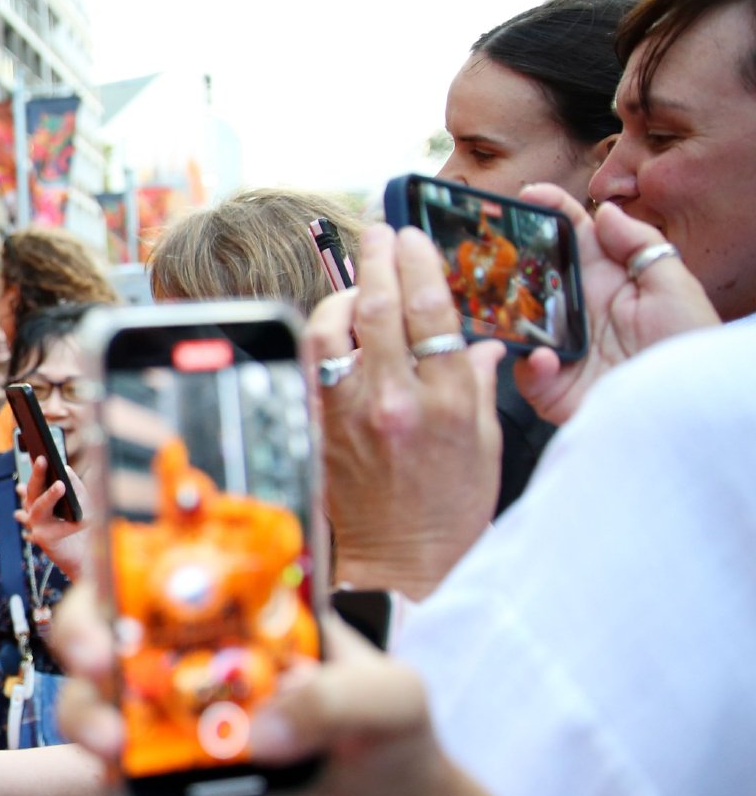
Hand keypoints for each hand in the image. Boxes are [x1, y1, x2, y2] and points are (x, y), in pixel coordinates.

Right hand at [14, 458, 86, 576]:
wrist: (83, 554)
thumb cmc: (81, 525)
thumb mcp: (82, 500)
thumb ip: (75, 486)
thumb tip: (66, 470)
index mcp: (38, 499)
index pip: (36, 480)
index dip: (37, 467)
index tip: (41, 453)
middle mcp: (32, 511)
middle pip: (32, 489)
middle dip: (38, 474)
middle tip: (43, 459)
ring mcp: (34, 525)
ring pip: (38, 507)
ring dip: (49, 495)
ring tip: (60, 485)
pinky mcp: (42, 539)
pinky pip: (55, 528)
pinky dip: (70, 524)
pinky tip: (83, 519)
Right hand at [52, 581, 449, 795]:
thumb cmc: (394, 736)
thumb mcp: (392, 699)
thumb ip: (336, 698)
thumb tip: (258, 733)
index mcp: (237, 610)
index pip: (165, 562)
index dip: (121, 559)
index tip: (116, 578)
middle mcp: (190, 656)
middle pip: (105, 626)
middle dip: (81, 638)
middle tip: (96, 664)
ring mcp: (173, 722)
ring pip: (98, 710)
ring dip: (89, 725)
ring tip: (113, 756)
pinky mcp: (172, 786)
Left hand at [310, 224, 505, 599]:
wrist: (404, 563)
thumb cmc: (450, 508)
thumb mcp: (484, 442)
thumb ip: (477, 383)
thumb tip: (479, 341)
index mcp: (446, 402)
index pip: (432, 310)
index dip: (420, 262)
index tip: (414, 237)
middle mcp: (394, 401)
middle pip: (379, 307)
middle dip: (378, 258)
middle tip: (380, 231)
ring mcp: (349, 414)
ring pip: (332, 329)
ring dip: (343, 296)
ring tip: (359, 286)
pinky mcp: (318, 428)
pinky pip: (312, 364)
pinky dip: (322, 337)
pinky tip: (335, 329)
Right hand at [513, 186, 718, 425]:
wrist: (688, 413)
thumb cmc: (689, 349)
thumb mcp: (676, 288)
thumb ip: (641, 247)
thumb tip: (607, 212)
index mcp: (606, 281)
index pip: (571, 238)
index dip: (549, 213)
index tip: (528, 196)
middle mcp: (576, 310)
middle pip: (530, 274)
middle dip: (506, 258)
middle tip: (486, 246)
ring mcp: (559, 347)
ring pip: (514, 321)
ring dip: (503, 312)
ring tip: (500, 303)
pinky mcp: (550, 386)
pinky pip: (524, 371)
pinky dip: (531, 366)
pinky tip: (547, 361)